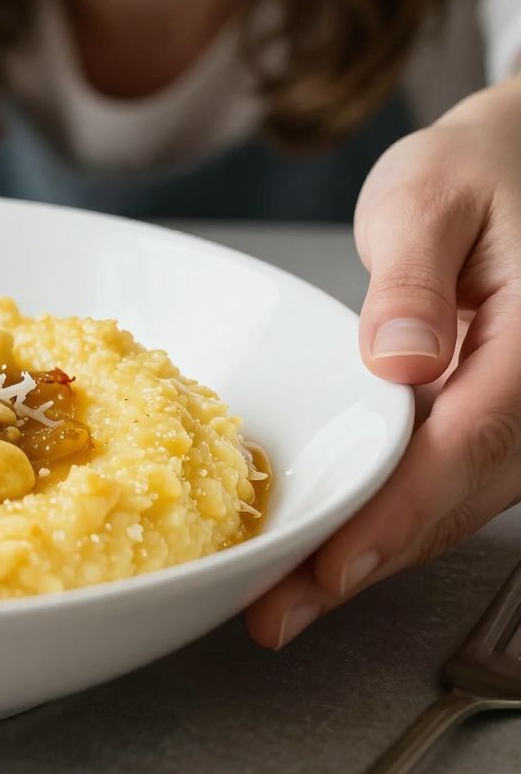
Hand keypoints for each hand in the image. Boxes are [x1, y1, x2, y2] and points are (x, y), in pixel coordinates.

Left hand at [248, 82, 520, 647]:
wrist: (515, 161)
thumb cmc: (478, 169)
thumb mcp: (432, 198)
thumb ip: (414, 280)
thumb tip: (400, 359)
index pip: (464, 446)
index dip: (394, 517)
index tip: (332, 569)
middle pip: (453, 500)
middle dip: (363, 562)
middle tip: (277, 613)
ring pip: (449, 507)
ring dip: (368, 555)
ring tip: (283, 602)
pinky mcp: (491, 420)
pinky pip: (442, 484)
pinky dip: (384, 520)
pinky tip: (322, 549)